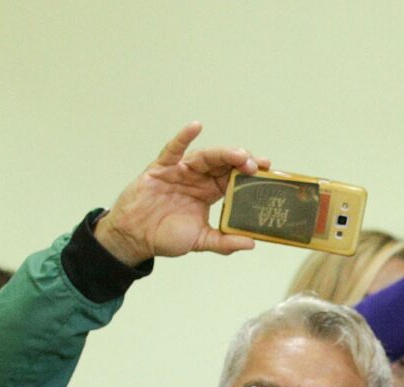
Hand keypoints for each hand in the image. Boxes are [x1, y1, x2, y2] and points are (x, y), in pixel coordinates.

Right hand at [93, 123, 265, 266]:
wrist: (135, 237)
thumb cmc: (165, 236)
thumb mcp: (200, 241)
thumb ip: (224, 243)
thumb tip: (251, 243)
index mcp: (209, 193)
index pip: (233, 179)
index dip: (250, 174)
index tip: (268, 172)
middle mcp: (197, 178)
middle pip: (224, 164)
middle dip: (242, 162)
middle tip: (258, 165)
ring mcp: (180, 171)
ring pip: (205, 157)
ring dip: (224, 153)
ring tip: (240, 155)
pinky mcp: (161, 168)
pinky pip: (173, 150)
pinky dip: (184, 137)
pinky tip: (196, 127)